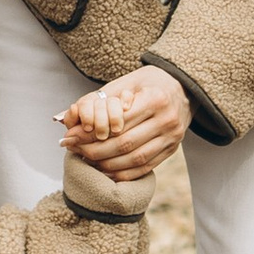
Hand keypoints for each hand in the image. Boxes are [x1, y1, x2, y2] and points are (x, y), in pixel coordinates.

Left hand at [59, 65, 190, 180]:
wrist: (183, 87)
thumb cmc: (150, 82)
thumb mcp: (129, 81)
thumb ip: (104, 98)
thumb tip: (72, 115)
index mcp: (155, 99)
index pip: (118, 122)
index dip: (90, 132)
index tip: (70, 135)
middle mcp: (167, 120)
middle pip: (125, 143)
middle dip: (94, 150)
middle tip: (72, 148)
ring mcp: (172, 138)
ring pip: (134, 159)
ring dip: (106, 163)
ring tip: (85, 159)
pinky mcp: (172, 150)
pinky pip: (144, 167)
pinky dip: (122, 173)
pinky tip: (104, 169)